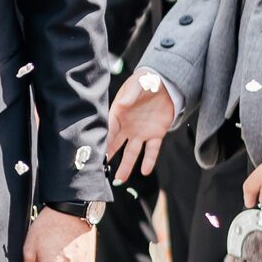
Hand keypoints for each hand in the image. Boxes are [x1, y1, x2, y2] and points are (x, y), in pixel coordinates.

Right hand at [108, 69, 176, 184]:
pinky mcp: (156, 134)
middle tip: (99, 171)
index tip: (95, 153)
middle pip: (116, 144)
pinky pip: (152, 150)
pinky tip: (145, 171)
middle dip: (108, 157)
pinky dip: (149, 160)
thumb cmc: (146, 82)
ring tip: (119, 179)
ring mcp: (141, 132)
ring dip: (126, 165)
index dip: (102, 140)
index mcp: (118, 113)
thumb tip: (121, 105)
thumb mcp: (138, 84)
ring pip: (131, 152)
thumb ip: (130, 95)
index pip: (109, 129)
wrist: (165, 84)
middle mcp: (127, 126)